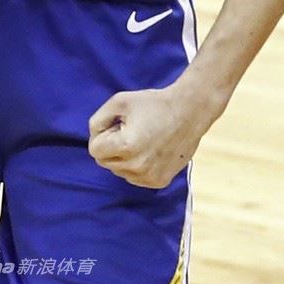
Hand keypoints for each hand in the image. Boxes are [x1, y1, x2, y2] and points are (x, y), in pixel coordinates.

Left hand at [88, 79, 212, 188]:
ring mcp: (148, 177)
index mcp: (126, 147)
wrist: (189, 112)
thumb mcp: (120, 101)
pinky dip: (136, 165)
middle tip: (128, 129)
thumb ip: (98, 119)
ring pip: (119, 171)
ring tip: (140, 138)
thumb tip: (93, 137)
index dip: (102, 134)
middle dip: (111, 146)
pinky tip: (149, 149)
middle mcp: (136, 167)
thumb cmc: (153, 104)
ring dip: (123, 157)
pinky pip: (134, 177)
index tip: (116, 124)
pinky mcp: (159, 182)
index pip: (94, 150)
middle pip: (105, 162)